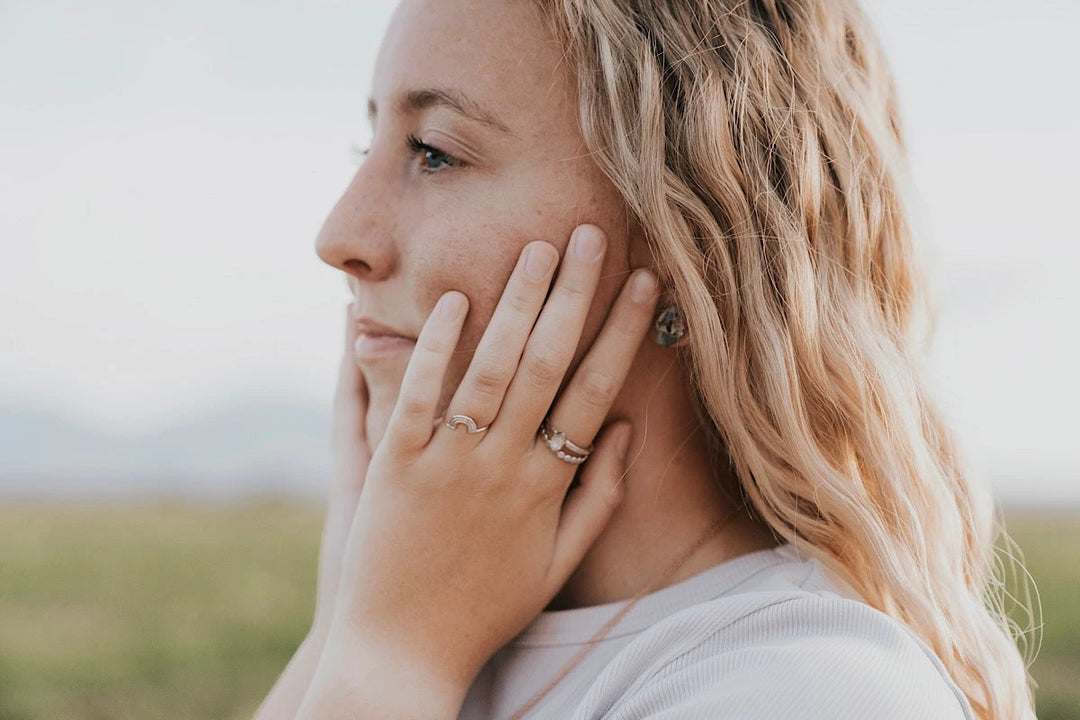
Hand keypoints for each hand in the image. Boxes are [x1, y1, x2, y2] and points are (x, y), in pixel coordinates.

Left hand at [324, 224, 659, 697]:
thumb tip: (623, 430)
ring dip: (514, 304)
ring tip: (535, 249)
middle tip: (589, 234)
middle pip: (546, 364)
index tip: (644, 282)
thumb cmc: (487, 608)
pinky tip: (455, 300)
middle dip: (572, 294)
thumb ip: (597, 498)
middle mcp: (503, 466)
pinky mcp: (392, 467)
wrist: (403, 651)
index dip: (622, 333)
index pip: (595, 391)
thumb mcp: (557, 563)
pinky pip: (417, 396)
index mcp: (548, 488)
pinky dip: (436, 347)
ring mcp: (447, 463)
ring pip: (489, 370)